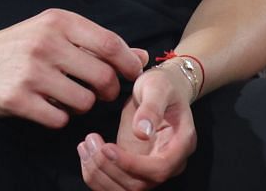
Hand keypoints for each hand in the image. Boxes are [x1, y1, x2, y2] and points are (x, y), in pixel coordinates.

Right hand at [0, 9, 148, 127]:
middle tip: (97, 92)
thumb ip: (95, 43)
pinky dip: (59, 117)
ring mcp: (30, 72)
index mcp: (55, 22)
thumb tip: (141, 56)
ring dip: (82, 106)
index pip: (110, 44)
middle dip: (107, 91)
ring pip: (85, 101)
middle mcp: (44, 43)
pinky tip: (46, 107)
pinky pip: (60, 118)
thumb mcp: (51, 33)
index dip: (128, 64)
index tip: (130, 75)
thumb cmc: (15, 46)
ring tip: (66, 98)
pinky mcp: (17, 99)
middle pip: (103, 77)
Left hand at [78, 62, 196, 189]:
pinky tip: (85, 151)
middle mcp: (168, 162)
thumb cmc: (162, 85)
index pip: (159, 169)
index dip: (131, 165)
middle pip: (139, 184)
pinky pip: (115, 182)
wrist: (161, 88)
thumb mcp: (157, 88)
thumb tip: (142, 132)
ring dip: (99, 173)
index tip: (106, 147)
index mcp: (181, 145)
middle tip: (90, 140)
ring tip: (84, 144)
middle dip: (109, 168)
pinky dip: (96, 174)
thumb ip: (151, 108)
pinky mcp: (133, 165)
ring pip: (125, 189)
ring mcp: (150, 166)